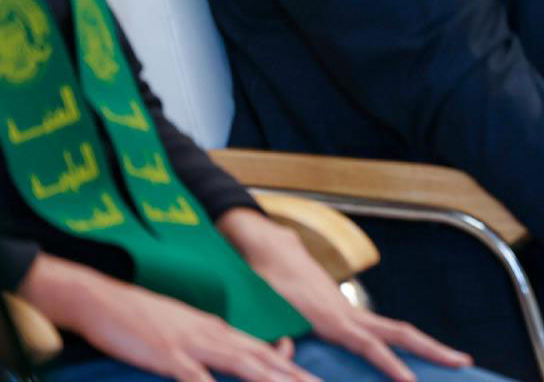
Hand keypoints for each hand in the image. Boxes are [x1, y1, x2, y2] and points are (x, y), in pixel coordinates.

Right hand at [19, 253, 317, 381]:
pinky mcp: (169, 354)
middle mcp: (214, 335)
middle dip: (294, 375)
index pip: (263, 349)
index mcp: (219, 331)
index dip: (288, 365)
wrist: (104, 298)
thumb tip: (228, 363)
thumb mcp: (183, 332)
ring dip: (268, 379)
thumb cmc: (141, 319)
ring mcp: (193, 344)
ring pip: (241, 364)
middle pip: (263, 358)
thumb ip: (207, 347)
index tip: (310, 378)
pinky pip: (195, 377)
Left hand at [219, 208, 470, 381]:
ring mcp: (354, 312)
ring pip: (398, 330)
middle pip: (401, 331)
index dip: (389, 364)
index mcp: (332, 317)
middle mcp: (350, 314)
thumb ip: (271, 338)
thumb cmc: (264, 282)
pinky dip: (406, 345)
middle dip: (433, 348)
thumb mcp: (259, 312)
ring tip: (455, 361)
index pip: (369, 343)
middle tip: (463, 362)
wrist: (272, 252)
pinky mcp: (350, 315)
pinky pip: (386, 331)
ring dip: (426, 346)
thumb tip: (284, 356)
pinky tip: (417, 359)